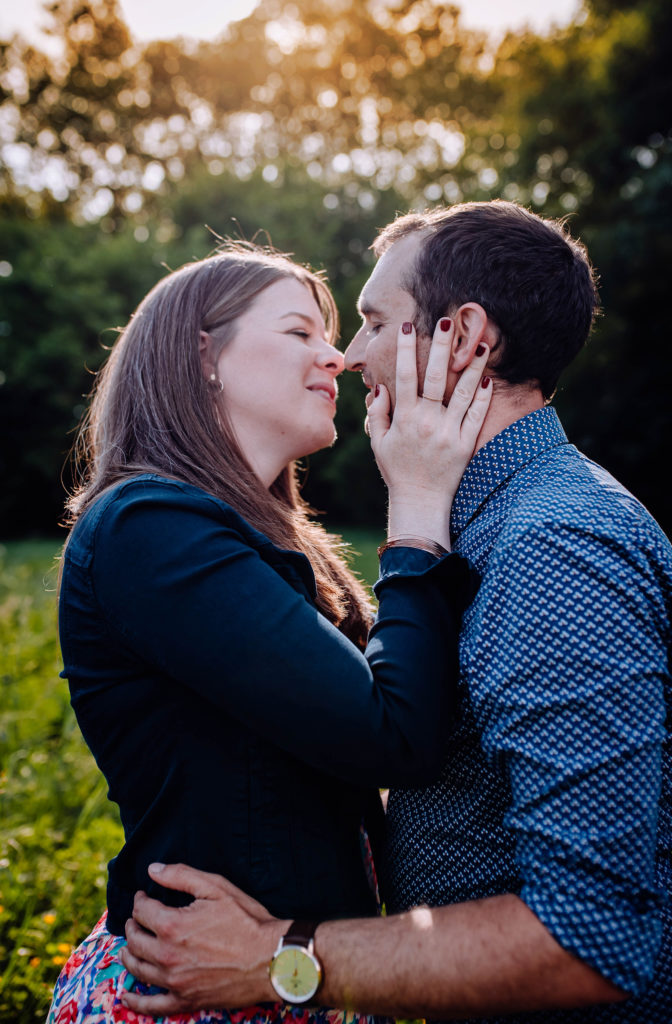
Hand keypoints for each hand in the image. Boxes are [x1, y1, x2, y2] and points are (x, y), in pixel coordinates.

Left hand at [119, 862, 287, 1016]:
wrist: (271, 958)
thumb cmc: (247, 921)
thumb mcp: (217, 888)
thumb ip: (181, 876)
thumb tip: (153, 870)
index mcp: (172, 926)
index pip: (142, 911)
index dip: (140, 900)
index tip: (144, 896)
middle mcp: (167, 956)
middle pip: (135, 940)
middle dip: (132, 925)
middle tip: (137, 918)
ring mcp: (174, 982)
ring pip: (137, 969)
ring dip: (128, 954)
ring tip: (130, 946)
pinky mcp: (185, 1000)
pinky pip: (152, 1006)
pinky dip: (135, 1001)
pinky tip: (126, 995)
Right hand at [367, 319, 490, 547]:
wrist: (420, 502)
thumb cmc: (397, 471)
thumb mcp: (379, 443)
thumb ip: (380, 414)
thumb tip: (381, 387)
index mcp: (404, 418)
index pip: (405, 376)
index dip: (406, 350)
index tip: (409, 326)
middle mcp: (426, 422)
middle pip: (436, 377)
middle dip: (441, 347)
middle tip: (448, 321)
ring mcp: (448, 432)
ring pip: (463, 392)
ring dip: (472, 366)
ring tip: (481, 342)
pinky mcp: (465, 444)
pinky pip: (476, 416)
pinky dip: (482, 397)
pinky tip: (488, 378)